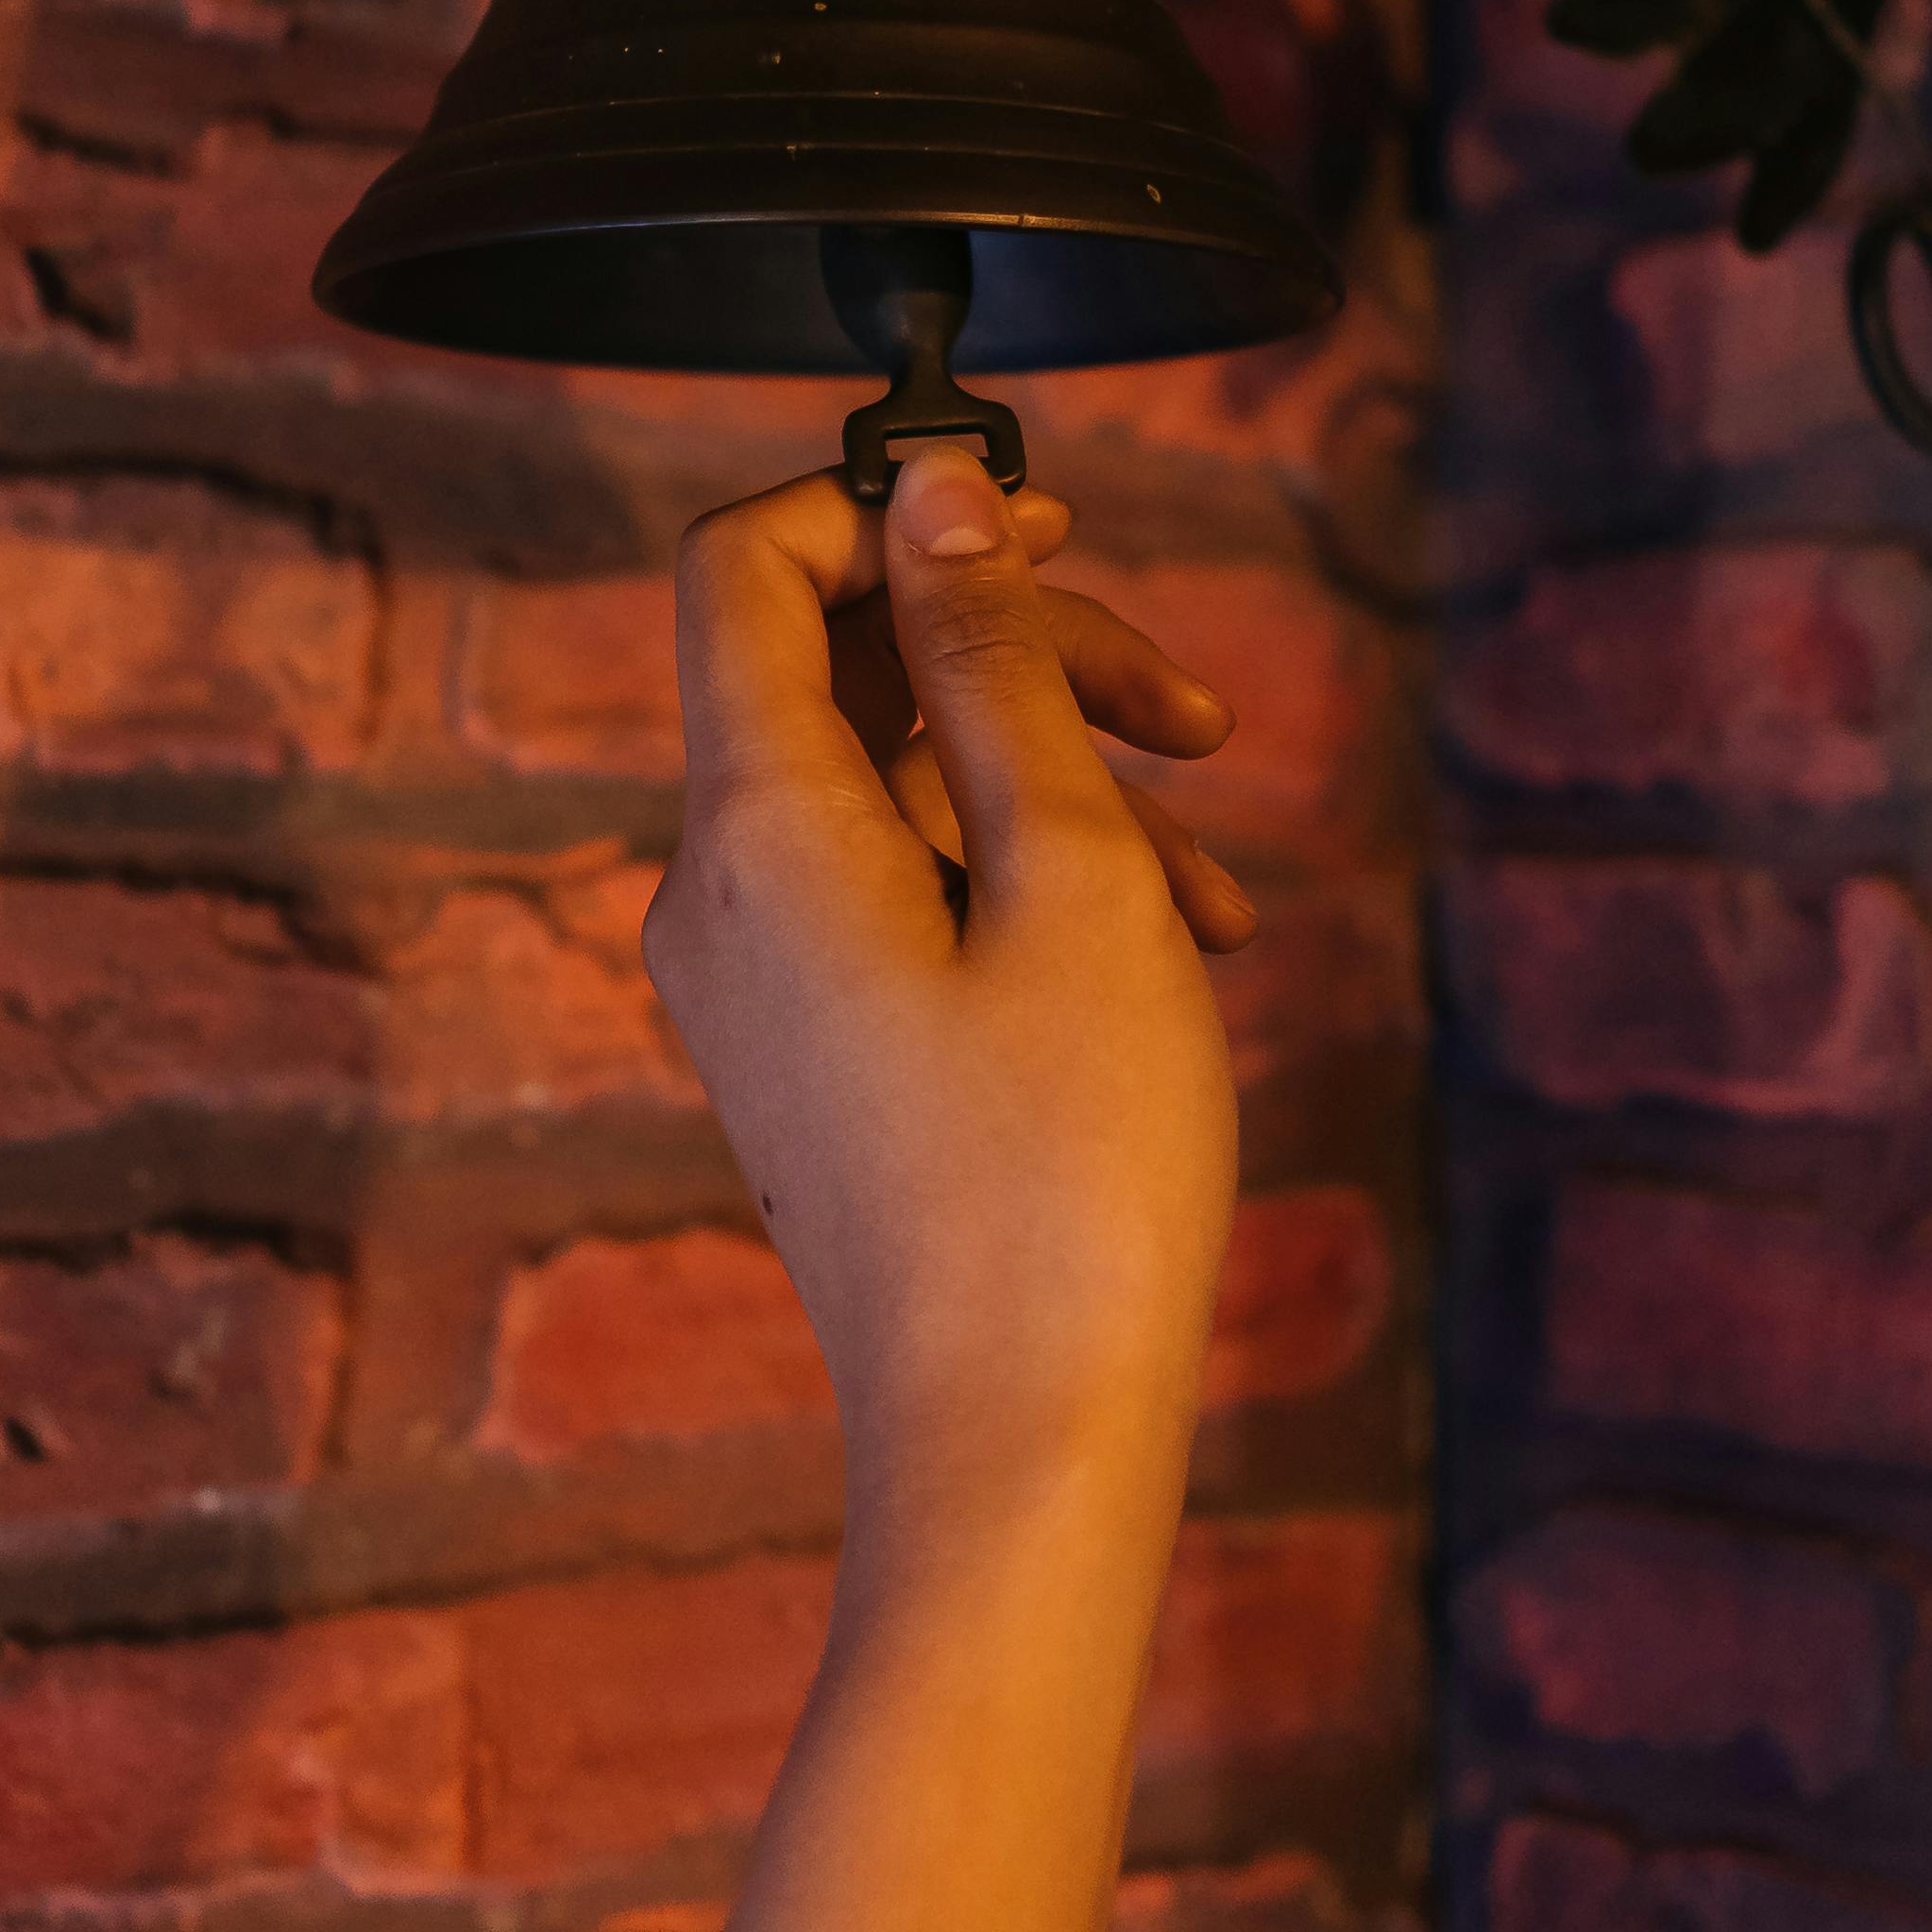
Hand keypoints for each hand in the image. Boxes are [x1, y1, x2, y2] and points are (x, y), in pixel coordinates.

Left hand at [644, 446, 1249, 1535]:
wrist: (1020, 1442)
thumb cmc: (1066, 1169)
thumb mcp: (1072, 871)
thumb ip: (994, 664)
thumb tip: (934, 490)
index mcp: (757, 824)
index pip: (744, 565)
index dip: (887, 508)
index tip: (1043, 521)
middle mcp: (714, 890)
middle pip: (840, 669)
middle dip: (1024, 655)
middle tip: (1195, 708)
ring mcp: (750, 978)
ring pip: (896, 791)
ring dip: (1059, 786)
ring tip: (1217, 887)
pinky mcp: (801, 1050)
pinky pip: (896, 896)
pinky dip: (1023, 884)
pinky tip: (1167, 951)